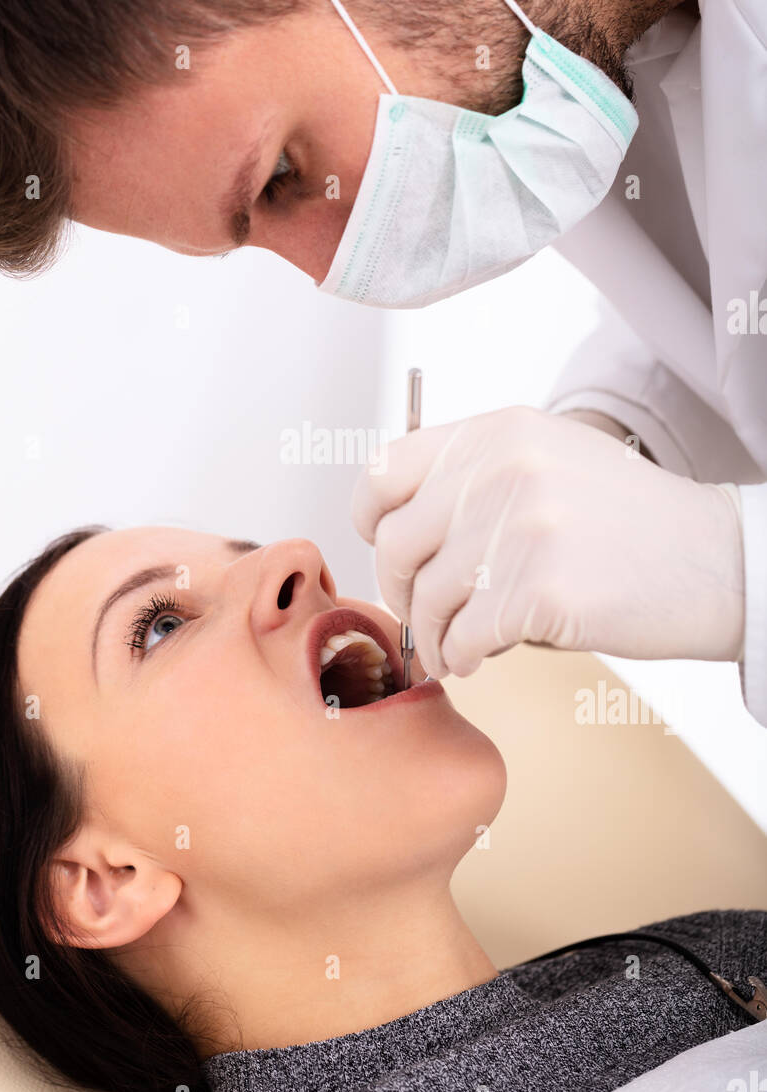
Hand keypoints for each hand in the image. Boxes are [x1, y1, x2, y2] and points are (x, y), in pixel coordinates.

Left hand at [352, 406, 743, 678]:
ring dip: (434, 635)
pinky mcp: (541, 589)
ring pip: (427, 599)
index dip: (373, 521)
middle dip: (401, 591)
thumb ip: (474, 479)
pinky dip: (461, 658)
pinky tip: (478, 658)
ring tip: (457, 646)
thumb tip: (394, 530)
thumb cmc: (629, 525)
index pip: (385, 470)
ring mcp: (521, 527)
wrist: (718, 562)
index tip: (388, 551)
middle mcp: (502, 469)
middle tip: (423, 615)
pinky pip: (463, 638)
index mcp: (498, 433)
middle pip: (396, 544)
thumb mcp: (548, 462)